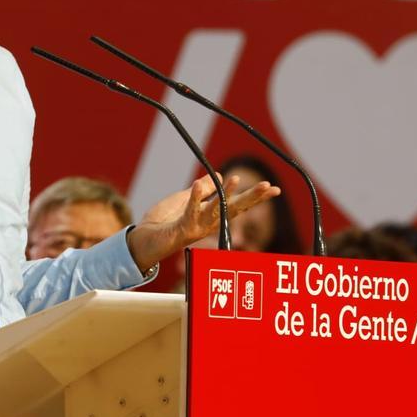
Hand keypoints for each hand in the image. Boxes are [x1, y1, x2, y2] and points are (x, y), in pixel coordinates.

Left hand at [125, 173, 280, 271]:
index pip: (237, 204)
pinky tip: (196, 183)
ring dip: (225, 194)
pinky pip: (189, 211)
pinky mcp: (181, 229)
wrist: (142, 242)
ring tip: (236, 178)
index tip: (275, 189)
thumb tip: (217, 174)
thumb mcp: (182, 200)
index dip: (255, 196)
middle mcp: (208, 223)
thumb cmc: (162, 223)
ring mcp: (196, 227)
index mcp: (211, 215)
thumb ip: (200, 190)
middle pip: (234, 208)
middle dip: (252, 197)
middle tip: (269, 187)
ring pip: (215, 210)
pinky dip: (193, 197)